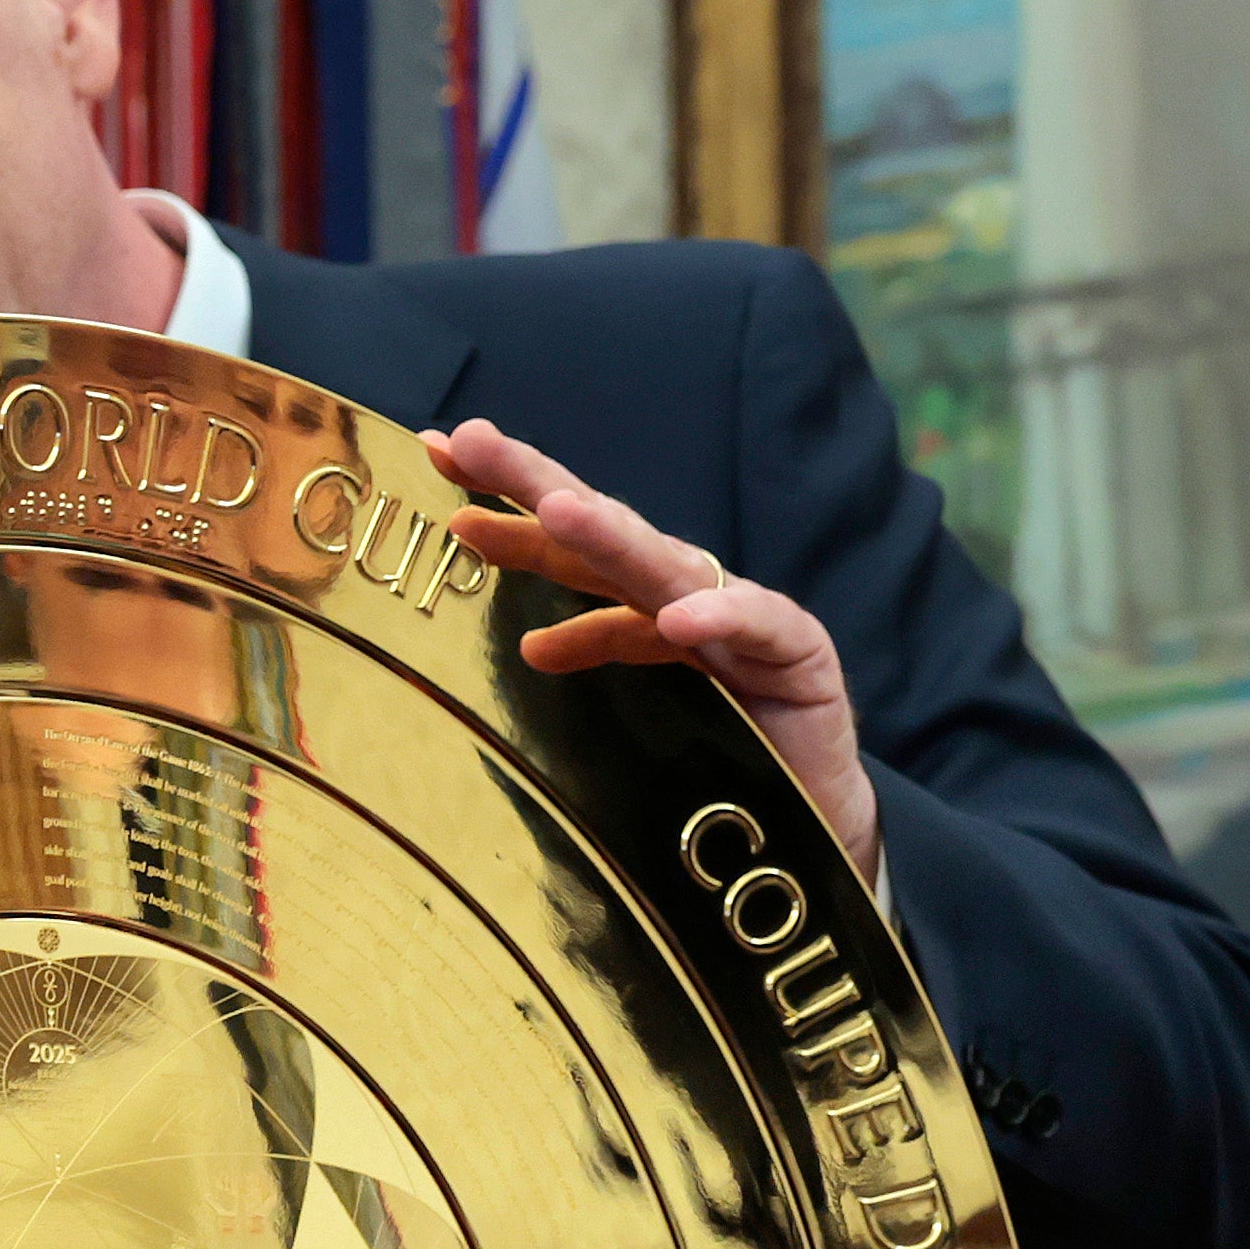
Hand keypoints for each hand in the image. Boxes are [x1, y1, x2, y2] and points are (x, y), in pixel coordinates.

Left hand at [429, 420, 881, 880]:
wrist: (816, 808)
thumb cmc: (726, 740)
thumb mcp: (645, 692)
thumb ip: (598, 648)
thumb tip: (528, 645)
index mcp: (641, 594)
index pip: (565, 536)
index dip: (504, 496)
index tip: (433, 452)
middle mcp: (687, 591)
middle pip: (604, 527)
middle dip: (536, 481)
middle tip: (471, 440)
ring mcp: (744, 617)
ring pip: (669, 567)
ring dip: (612, 536)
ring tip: (558, 512)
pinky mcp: (798, 655)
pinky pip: (757, 629)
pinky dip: (719, 621)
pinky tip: (679, 621)